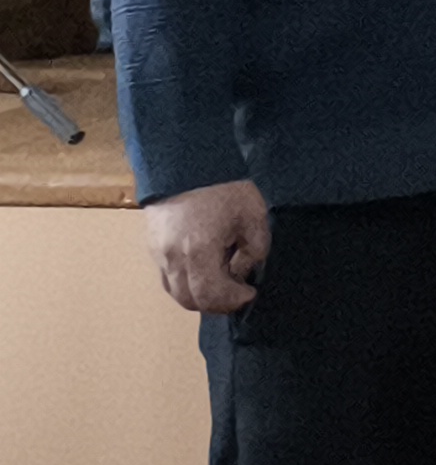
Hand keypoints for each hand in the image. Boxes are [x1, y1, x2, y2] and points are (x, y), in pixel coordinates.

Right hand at [143, 181, 270, 315]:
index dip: (232, 301)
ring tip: (222, 279)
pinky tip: (205, 267)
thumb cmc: (225, 188)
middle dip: (216, 302)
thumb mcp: (254, 217)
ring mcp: (157, 252)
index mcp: (198, 251)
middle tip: (237, 292)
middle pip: (189, 300)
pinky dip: (186, 281)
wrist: (189, 162)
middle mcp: (172, 257)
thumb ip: (253, 251)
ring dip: (199, 294)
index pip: (210, 295)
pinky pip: (167, 275)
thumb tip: (241, 272)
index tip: (249, 292)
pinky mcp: (152, 245)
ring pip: (174, 291)